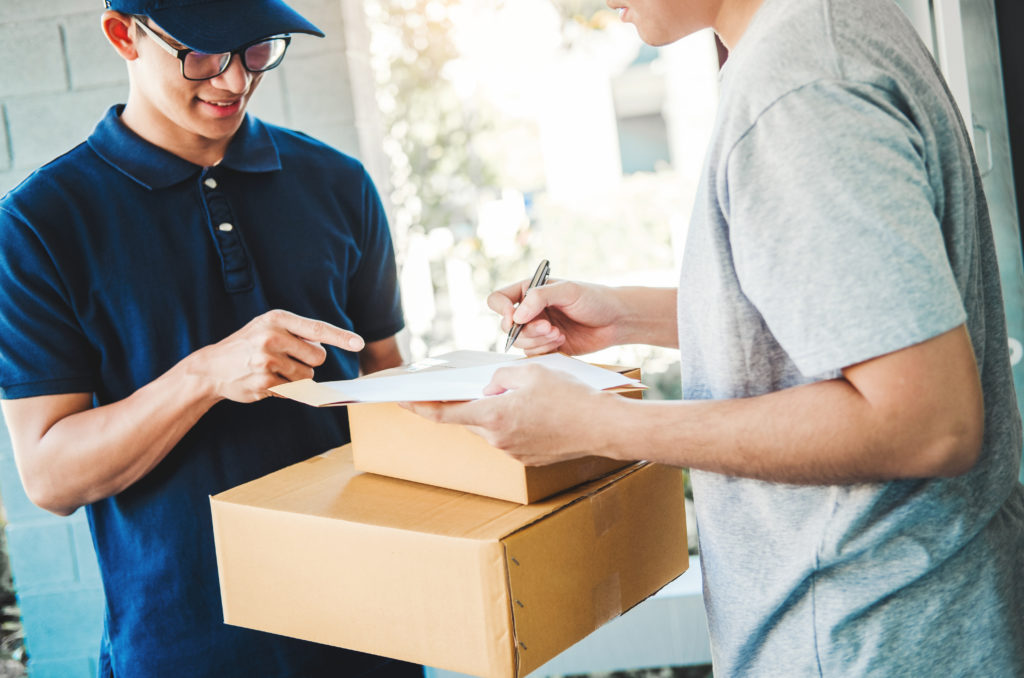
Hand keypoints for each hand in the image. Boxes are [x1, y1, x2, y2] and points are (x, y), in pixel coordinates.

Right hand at [188, 309, 364, 402]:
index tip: (359, 343)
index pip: (317, 328)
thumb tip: (327, 351)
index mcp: (277, 319)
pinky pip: (293, 390)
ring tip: (272, 370)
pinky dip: (285, 389)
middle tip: (286, 359)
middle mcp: (272, 336)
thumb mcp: (268, 328)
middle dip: (308, 362)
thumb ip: (297, 334)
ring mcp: (267, 360)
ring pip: (308, 376)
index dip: (341, 337)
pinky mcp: (265, 381)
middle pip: (318, 357)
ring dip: (296, 378)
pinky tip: (265, 381)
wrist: (211, 367)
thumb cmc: (247, 346)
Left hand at [403, 363, 622, 465]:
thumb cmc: (570, 396)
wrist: (603, 427)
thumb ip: (500, 375)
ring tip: (523, 395)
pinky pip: (511, 437)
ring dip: (496, 411)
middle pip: (470, 419)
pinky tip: (536, 410)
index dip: (419, 407)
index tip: (401, 400)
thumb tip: (490, 386)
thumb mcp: (530, 371)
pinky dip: (514, 422)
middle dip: (470, 402)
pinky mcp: (529, 458)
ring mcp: (514, 452)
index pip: (444, 414)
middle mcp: (498, 439)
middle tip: (477, 386)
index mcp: (493, 416)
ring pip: (492, 427)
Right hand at [489, 279, 624, 355]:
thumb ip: (539, 298)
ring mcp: (537, 329)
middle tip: (550, 328)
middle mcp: (530, 310)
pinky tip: (562, 341)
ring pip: (520, 343)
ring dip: (538, 341)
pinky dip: (545, 350)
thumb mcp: (568, 291)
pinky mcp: (546, 346)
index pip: (498, 299)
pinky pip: (532, 354)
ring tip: (559, 334)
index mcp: (529, 291)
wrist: (616, 320)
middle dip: (528, 331)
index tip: (515, 318)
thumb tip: (515, 316)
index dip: (501, 310)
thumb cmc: (595, 299)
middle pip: (507, 327)